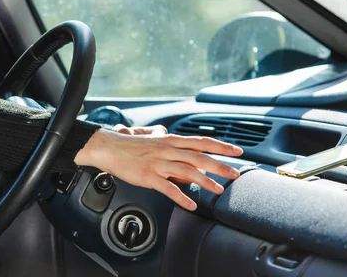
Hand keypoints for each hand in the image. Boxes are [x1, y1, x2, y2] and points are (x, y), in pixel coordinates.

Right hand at [74, 125, 242, 210]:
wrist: (109, 148)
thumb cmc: (130, 146)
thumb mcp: (154, 141)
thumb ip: (171, 148)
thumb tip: (186, 156)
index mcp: (170, 141)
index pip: (201, 141)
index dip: (220, 145)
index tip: (237, 150)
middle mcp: (167, 150)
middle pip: (199, 157)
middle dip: (220, 165)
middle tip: (235, 173)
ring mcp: (158, 163)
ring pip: (187, 171)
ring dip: (205, 181)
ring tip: (218, 190)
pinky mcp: (148, 176)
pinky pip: (168, 188)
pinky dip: (181, 197)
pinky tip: (191, 205)